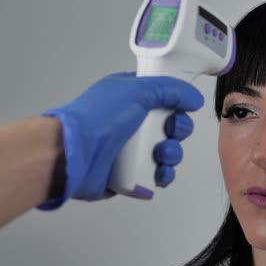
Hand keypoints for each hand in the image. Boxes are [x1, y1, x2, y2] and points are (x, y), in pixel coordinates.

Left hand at [38, 72, 203, 209]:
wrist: (72, 155)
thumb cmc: (95, 119)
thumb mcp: (137, 90)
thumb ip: (171, 89)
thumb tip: (193, 98)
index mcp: (131, 98)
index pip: (165, 98)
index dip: (178, 103)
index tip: (182, 107)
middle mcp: (132, 122)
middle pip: (171, 126)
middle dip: (177, 131)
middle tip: (169, 132)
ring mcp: (131, 149)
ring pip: (168, 152)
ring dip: (171, 154)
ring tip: (159, 155)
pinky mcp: (131, 174)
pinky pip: (157, 175)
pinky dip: (163, 175)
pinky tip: (158, 173)